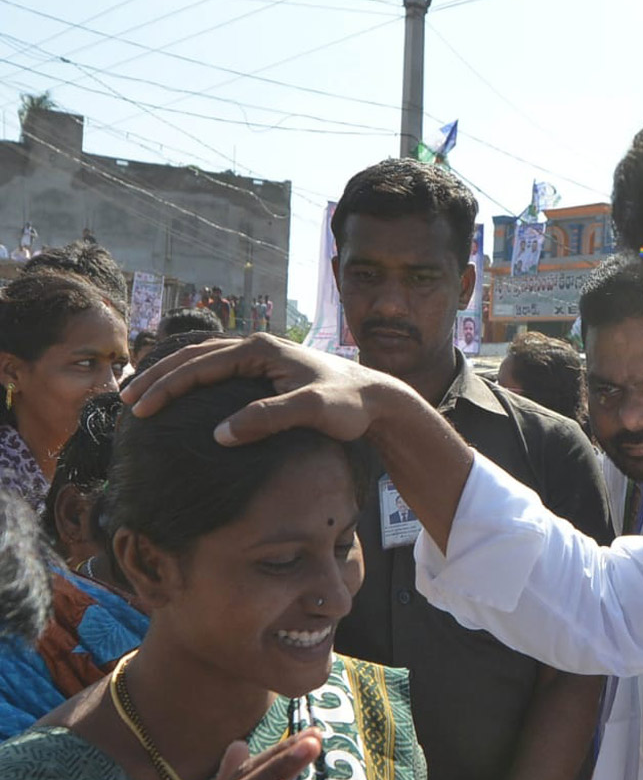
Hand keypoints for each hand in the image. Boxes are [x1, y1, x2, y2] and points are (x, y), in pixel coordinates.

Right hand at [120, 333, 404, 445]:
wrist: (378, 397)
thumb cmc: (348, 404)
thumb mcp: (309, 411)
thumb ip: (266, 419)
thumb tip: (219, 434)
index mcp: (261, 350)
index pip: (200, 365)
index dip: (167, 387)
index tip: (141, 410)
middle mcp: (258, 346)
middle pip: (195, 356)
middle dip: (157, 377)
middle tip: (126, 400)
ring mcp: (263, 356)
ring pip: (205, 359)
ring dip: (172, 374)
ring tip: (142, 393)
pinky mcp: (269, 369)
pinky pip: (220, 368)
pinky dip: (194, 377)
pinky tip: (183, 392)